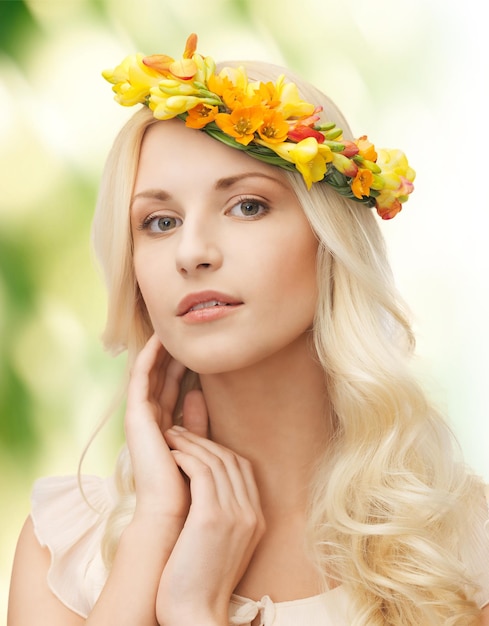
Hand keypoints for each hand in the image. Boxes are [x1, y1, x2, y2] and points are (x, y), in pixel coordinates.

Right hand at [124, 334, 207, 522]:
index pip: (172, 388)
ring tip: (170, 327)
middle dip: (171, 354)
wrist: (172, 511)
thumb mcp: (197, 444)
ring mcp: (140, 418)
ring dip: (159, 351)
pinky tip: (159, 341)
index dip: (182, 365)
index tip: (196, 346)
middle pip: (160, 377)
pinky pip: (140, 380)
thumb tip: (198, 394)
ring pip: (149, 374)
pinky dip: (148, 359)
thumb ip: (197, 420)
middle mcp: (149, 420)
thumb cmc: (188, 484)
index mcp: (163, 427)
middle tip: (183, 330)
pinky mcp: (135, 417)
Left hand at [156, 427, 264, 625]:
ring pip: (216, 460)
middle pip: (231, 459)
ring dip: (191, 443)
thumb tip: (203, 490)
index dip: (218, 449)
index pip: (242, 468)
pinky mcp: (212, 518)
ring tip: (170, 436)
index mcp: (256, 518)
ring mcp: (235, 514)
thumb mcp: (220, 544)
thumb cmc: (198, 582)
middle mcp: (251, 513)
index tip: (195, 442)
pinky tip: (172, 454)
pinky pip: (202, 472)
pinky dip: (187, 457)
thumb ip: (220, 514)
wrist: (196, 616)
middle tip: (179, 431)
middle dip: (203, 439)